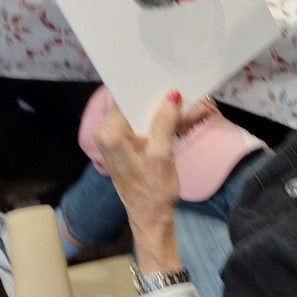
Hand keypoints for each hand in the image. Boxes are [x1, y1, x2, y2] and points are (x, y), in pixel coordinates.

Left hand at [96, 92, 183, 272]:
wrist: (151, 220)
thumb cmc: (153, 192)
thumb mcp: (161, 155)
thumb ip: (164, 123)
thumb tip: (171, 95)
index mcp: (110, 134)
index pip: (125, 97)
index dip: (144, 86)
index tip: (164, 76)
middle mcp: (108, 134)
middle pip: (134, 104)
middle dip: (158, 99)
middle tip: (183, 90)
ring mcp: (118, 141)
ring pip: (143, 115)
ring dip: (164, 111)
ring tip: (187, 104)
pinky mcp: (129, 147)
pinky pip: (146, 126)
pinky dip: (162, 124)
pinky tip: (183, 121)